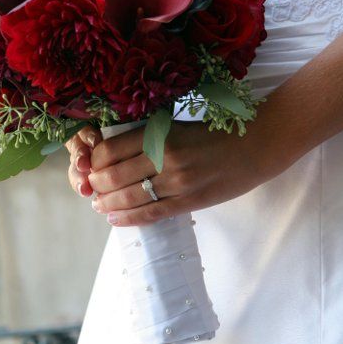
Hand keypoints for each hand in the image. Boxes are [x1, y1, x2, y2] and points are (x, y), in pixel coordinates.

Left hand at [66, 34, 342, 224]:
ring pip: (129, 197)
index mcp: (159, 133)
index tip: (85, 166)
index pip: (110, 150)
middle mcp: (164, 156)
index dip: (91, 162)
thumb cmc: (216, 131)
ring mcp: (177, 182)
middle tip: (88, 187)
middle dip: (94, 185)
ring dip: (107, 203)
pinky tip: (114, 218)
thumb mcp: (178, 125)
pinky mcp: (189, 201)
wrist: (257, 145)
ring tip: (98, 204)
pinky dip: (128, 218)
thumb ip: (148, 137)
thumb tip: (114, 151)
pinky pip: (152, 213)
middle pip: (113, 176)